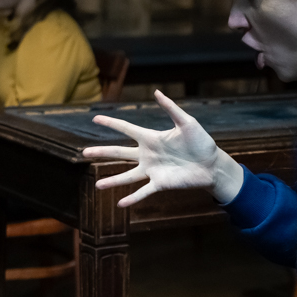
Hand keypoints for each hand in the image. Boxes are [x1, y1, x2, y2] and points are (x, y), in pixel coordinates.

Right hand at [81, 90, 243, 205]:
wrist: (212, 164)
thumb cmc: (201, 142)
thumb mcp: (187, 122)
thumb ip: (171, 108)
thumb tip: (156, 92)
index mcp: (151, 138)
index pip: (127, 129)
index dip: (111, 123)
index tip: (95, 118)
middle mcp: (148, 155)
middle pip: (120, 153)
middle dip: (102, 153)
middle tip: (84, 153)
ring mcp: (152, 170)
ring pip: (127, 176)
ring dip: (112, 180)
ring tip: (97, 185)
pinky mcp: (160, 183)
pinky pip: (143, 191)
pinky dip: (132, 198)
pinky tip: (120, 204)